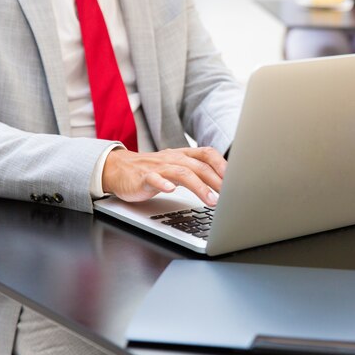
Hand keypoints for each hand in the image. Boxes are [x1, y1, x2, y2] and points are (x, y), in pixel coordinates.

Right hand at [101, 147, 226, 206]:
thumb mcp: (175, 168)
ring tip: (211, 200)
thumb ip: (195, 172)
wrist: (118, 169)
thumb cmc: (151, 170)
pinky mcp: (142, 177)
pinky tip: (170, 191)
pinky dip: (163, 184)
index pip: (207, 154)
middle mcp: (172, 158)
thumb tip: (221, 184)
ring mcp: (157, 167)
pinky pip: (154, 178)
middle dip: (216, 181)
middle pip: (198, 166)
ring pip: (181, 173)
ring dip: (199, 186)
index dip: (222, 165)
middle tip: (228, 196)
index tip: (236, 180)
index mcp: (182, 155)